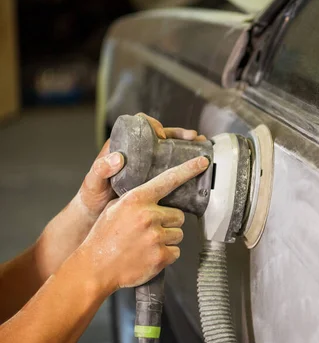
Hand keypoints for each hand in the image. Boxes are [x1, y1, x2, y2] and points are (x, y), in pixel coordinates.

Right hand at [33, 114, 205, 281]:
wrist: (95, 268)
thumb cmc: (104, 237)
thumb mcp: (115, 208)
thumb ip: (137, 199)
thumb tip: (157, 192)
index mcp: (136, 200)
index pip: (168, 180)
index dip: (188, 169)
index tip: (203, 161)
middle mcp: (149, 216)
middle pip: (178, 215)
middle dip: (168, 222)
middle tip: (150, 231)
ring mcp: (156, 237)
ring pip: (178, 234)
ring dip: (167, 239)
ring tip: (147, 244)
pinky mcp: (161, 256)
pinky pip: (176, 252)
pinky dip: (166, 255)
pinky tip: (149, 256)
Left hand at [75, 113, 205, 219]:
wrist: (98, 217)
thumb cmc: (93, 197)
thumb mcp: (93, 182)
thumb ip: (101, 169)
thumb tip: (118, 158)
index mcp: (123, 147)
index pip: (141, 126)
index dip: (154, 125)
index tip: (161, 135)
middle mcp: (138, 154)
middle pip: (162, 136)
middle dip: (179, 134)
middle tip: (191, 137)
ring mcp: (148, 167)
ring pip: (170, 151)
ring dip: (187, 147)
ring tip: (200, 146)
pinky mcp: (155, 181)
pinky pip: (172, 170)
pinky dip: (184, 167)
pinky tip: (195, 168)